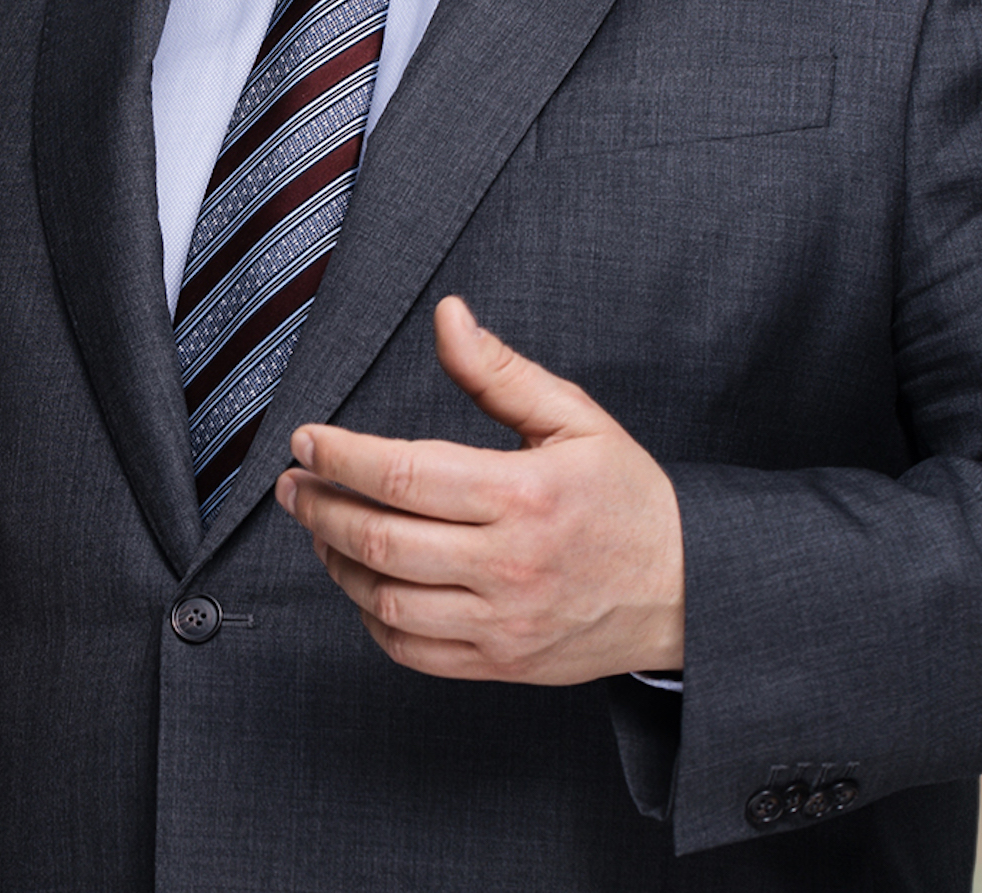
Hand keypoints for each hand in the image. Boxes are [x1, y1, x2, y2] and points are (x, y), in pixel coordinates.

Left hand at [275, 296, 683, 684]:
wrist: (687, 591)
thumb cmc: (627, 498)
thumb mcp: (575, 418)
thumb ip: (499, 372)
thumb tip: (447, 317)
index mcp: (524, 495)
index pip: (403, 473)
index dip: (340, 455)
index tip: (306, 440)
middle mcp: (509, 565)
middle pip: (380, 540)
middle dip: (319, 507)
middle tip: (294, 484)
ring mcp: (502, 623)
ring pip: (385, 600)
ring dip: (335, 562)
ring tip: (321, 529)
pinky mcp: (500, 663)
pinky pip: (411, 649)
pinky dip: (371, 616)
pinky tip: (364, 582)